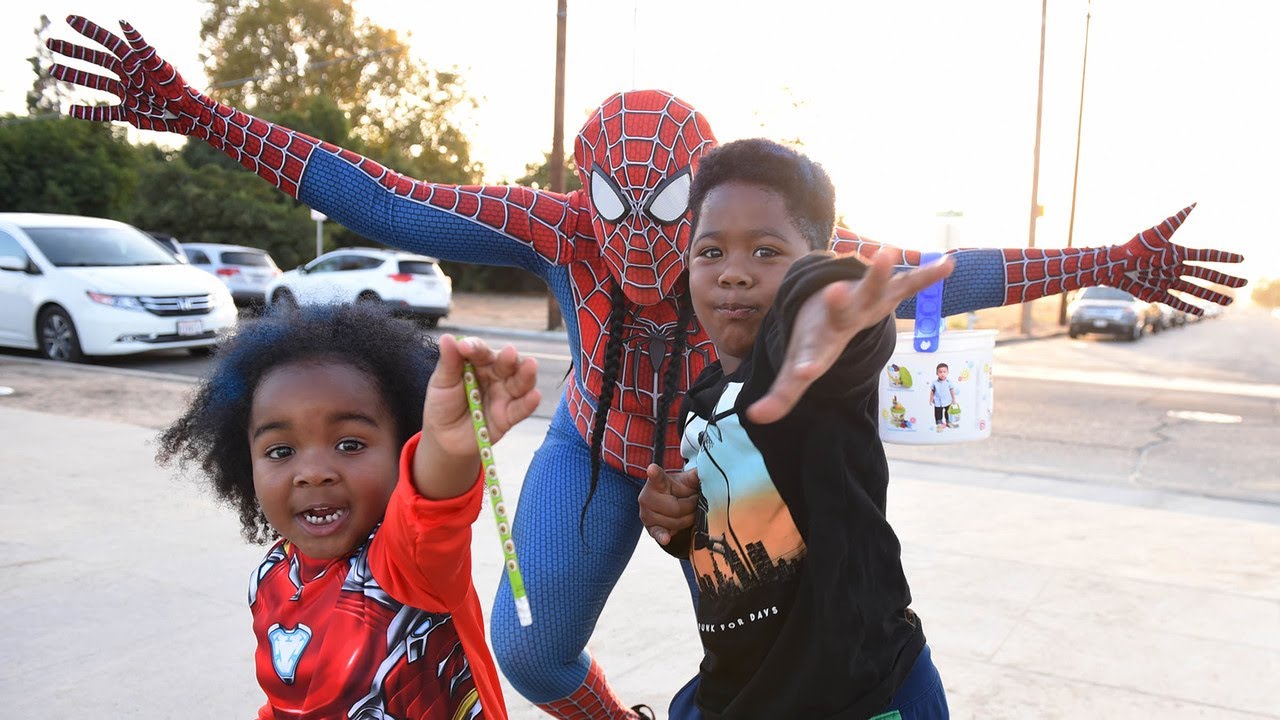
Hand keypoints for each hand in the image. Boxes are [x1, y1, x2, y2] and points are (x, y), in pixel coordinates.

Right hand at [47, 16, 210, 135]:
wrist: (190, 115)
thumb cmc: (177, 88)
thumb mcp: (158, 65)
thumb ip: (140, 46)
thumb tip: (123, 23)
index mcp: (134, 62)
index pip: (107, 42)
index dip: (89, 30)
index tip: (69, 19)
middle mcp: (127, 75)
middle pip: (95, 60)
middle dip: (73, 51)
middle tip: (50, 43)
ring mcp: (127, 93)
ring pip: (95, 82)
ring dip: (75, 75)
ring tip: (54, 69)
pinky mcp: (129, 113)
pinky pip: (104, 112)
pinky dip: (87, 112)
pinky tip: (70, 110)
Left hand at [424, 335, 540, 452]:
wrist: (444, 437)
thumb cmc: (443, 404)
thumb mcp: (442, 382)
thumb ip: (449, 362)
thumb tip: (447, 337)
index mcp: (478, 363)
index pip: (480, 351)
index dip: (475, 348)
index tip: (465, 347)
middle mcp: (496, 376)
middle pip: (507, 364)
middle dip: (509, 358)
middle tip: (509, 352)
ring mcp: (504, 396)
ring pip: (520, 383)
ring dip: (526, 374)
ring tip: (531, 365)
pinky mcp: (509, 416)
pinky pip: (521, 409)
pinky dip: (529, 402)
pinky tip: (535, 395)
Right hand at [638, 463, 699, 545]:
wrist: (669, 504)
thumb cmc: (679, 490)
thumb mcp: (687, 481)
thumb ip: (696, 475)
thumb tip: (710, 468)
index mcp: (656, 482)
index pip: (657, 477)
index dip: (655, 473)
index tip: (652, 469)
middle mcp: (647, 497)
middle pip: (675, 508)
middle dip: (690, 506)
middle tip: (694, 501)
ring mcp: (647, 514)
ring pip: (674, 522)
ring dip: (687, 519)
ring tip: (690, 512)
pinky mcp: (650, 528)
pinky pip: (658, 534)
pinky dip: (663, 536)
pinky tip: (666, 538)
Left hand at [746, 252, 953, 423]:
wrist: (825, 297)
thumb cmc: (814, 339)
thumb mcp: (797, 368)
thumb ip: (782, 393)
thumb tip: (754, 418)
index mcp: (819, 339)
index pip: (811, 352)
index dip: (807, 363)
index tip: (804, 372)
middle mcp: (840, 315)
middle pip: (840, 309)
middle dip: (841, 301)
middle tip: (836, 290)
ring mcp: (864, 301)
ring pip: (873, 287)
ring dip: (881, 273)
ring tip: (890, 252)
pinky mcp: (887, 293)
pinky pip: (908, 285)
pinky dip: (926, 276)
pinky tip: (949, 265)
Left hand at [1106, 204, 1246, 315]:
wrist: (1114, 264)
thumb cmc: (1135, 246)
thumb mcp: (1156, 233)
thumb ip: (1176, 220)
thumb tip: (1195, 203)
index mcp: (1178, 254)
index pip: (1206, 256)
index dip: (1223, 258)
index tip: (1241, 259)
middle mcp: (1176, 268)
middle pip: (1206, 275)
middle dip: (1224, 279)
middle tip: (1243, 283)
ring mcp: (1168, 282)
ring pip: (1195, 290)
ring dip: (1212, 296)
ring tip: (1229, 301)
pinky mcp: (1158, 294)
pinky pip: (1177, 301)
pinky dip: (1189, 307)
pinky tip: (1202, 312)